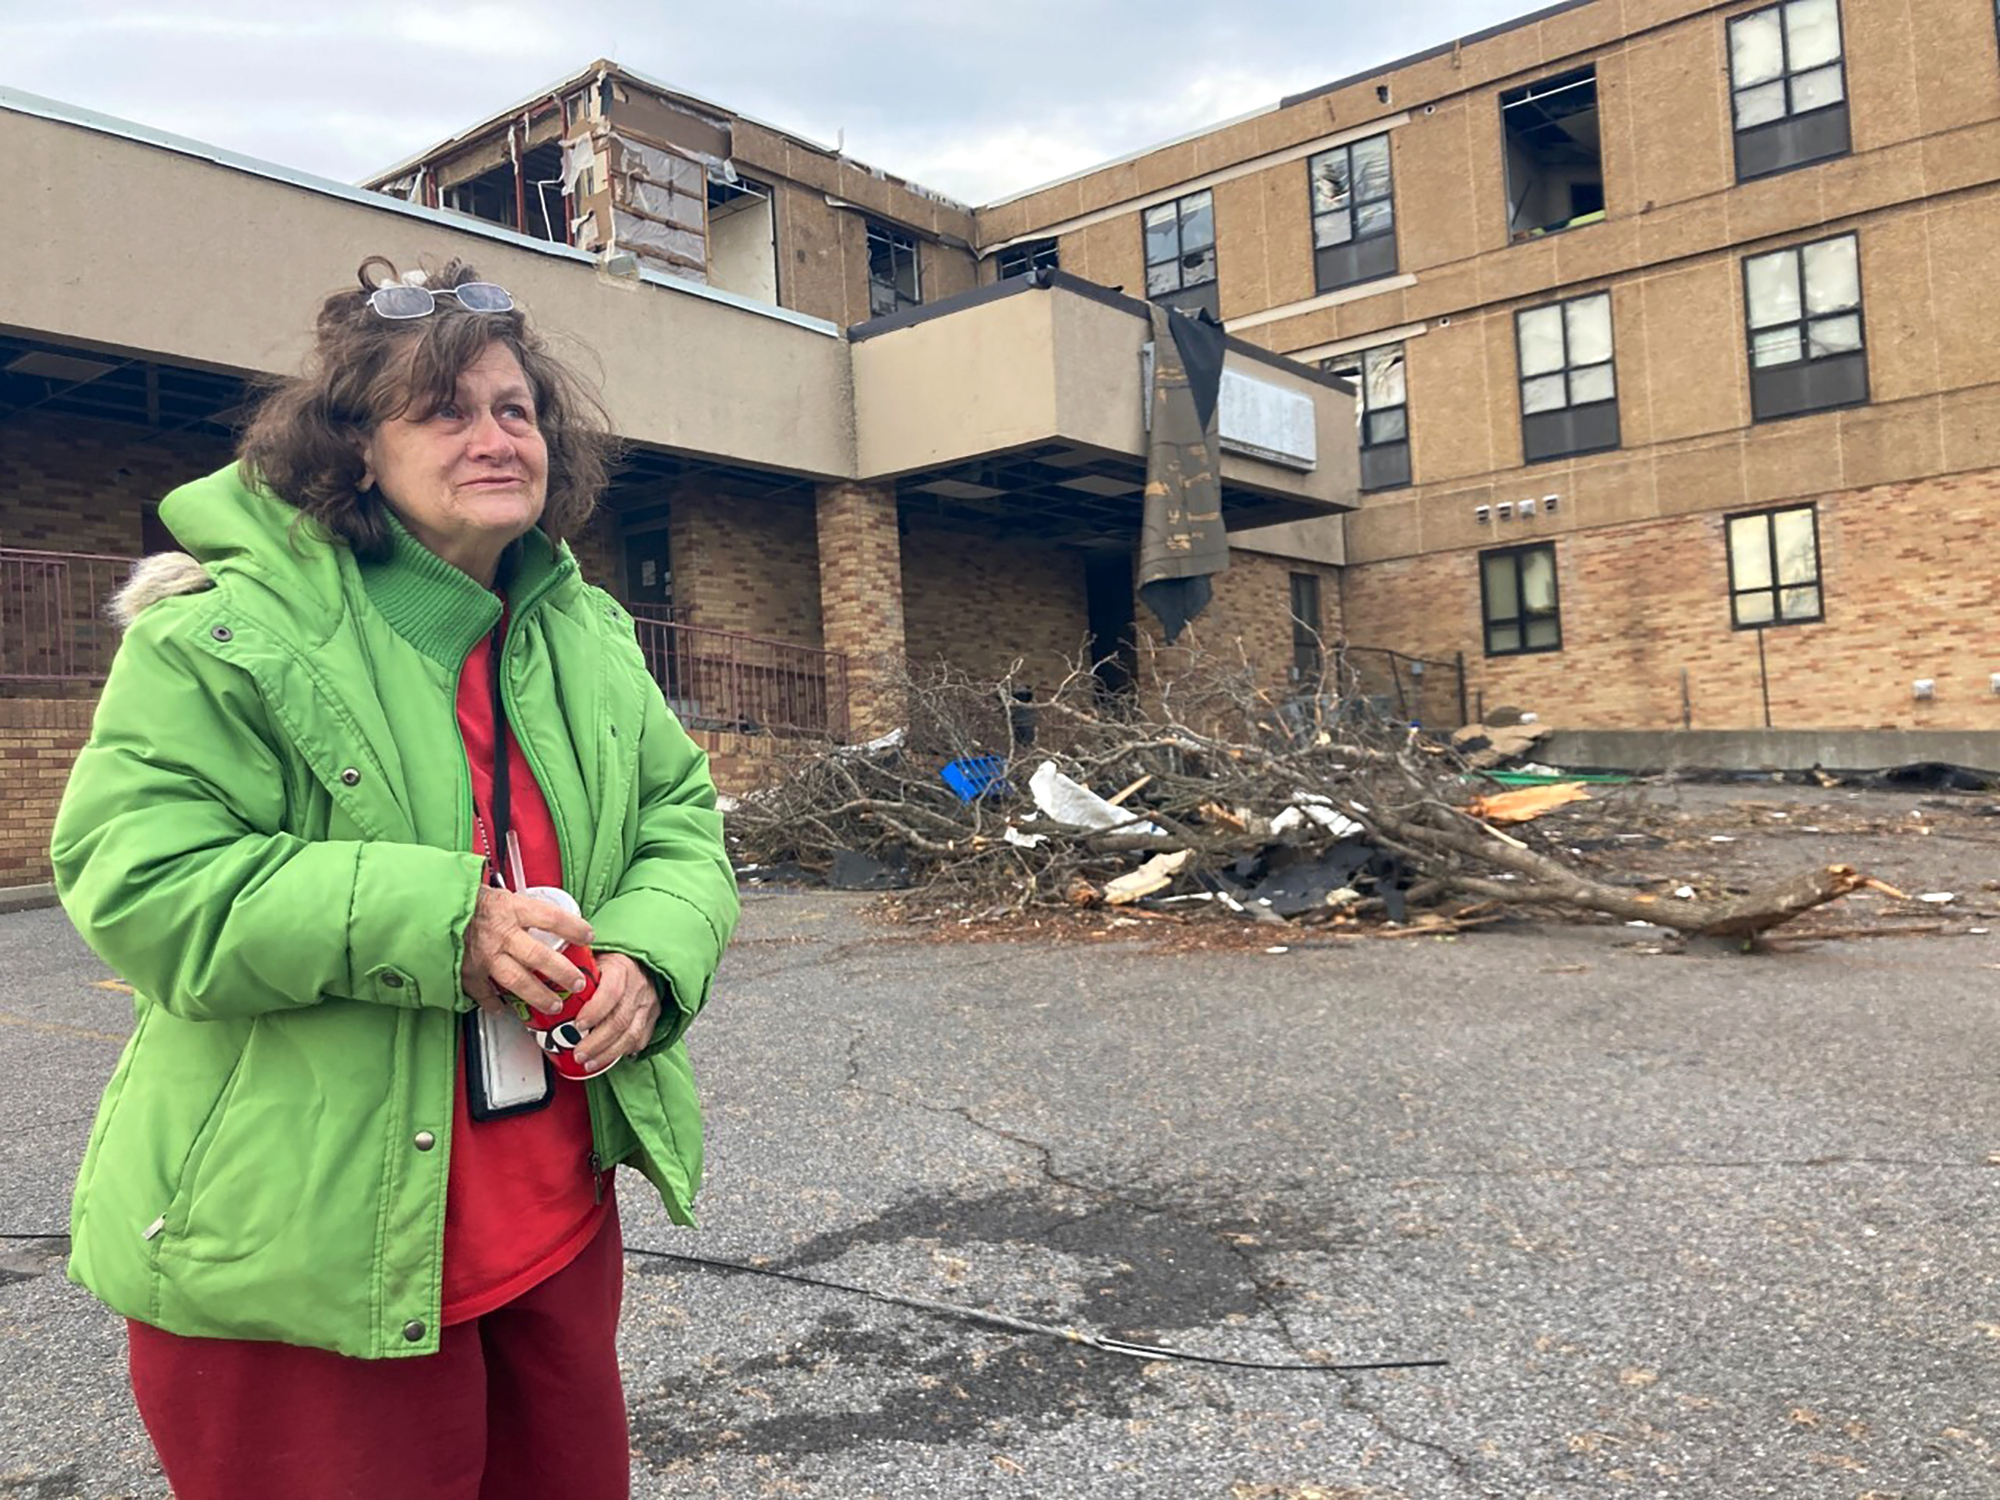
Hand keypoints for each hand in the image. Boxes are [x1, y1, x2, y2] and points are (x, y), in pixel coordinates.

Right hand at [461, 886, 592, 1015]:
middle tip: (577, 983)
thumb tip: (552, 919)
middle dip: (562, 973)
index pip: (551, 918)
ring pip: (517, 981)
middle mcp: (499, 934)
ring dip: (538, 996)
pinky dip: (495, 1003)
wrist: (430, 906)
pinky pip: (484, 993)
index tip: (588, 935)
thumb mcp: (499, 895)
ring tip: (553, 1005)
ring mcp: (483, 955)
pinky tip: (504, 1008)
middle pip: (539, 957)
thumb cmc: (467, 899)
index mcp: (510, 909)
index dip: (574, 928)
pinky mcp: (467, 971)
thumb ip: (522, 909)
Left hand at [571, 952, 661, 1070]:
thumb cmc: (610, 961)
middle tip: (578, 1054)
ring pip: (631, 1035)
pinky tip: (609, 1058)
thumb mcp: (592, 957)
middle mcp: (637, 986)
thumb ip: (573, 969)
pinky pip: (640, 1039)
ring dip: (608, 1053)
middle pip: (619, 1020)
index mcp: (621, 967)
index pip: (611, 992)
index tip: (577, 1025)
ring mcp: (647, 1003)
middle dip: (597, 1043)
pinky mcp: (653, 1016)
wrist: (641, 961)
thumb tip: (541, 983)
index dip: (594, 1011)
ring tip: (589, 1063)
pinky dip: (623, 1051)